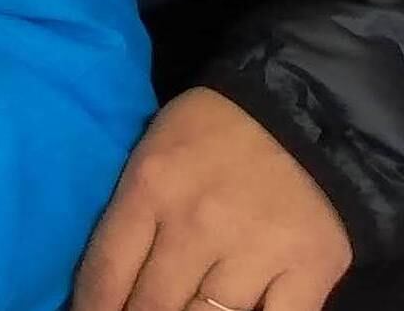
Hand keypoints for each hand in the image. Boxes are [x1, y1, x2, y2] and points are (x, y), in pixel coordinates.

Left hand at [73, 89, 352, 310]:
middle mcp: (198, 223)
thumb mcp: (153, 152)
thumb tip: (108, 279)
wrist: (302, 112)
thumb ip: (131, 211)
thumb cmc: (213, 130)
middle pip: (152, 306)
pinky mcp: (310, 270)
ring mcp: (256, 250)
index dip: (93, 308)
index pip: (106, 272)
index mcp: (151, 187)